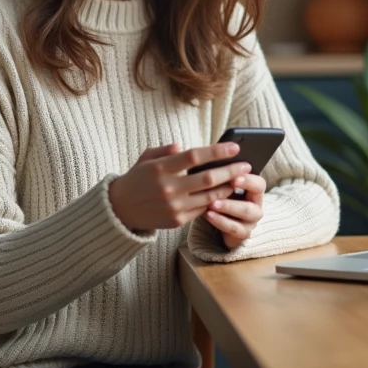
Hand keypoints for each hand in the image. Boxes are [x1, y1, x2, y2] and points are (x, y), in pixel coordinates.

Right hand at [108, 142, 250, 233]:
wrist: (120, 210)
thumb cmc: (136, 179)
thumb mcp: (146, 158)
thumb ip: (165, 150)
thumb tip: (183, 146)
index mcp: (160, 168)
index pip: (194, 157)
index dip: (217, 151)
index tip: (234, 147)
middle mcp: (168, 188)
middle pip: (208, 179)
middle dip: (231, 171)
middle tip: (246, 165)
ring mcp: (174, 206)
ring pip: (210, 197)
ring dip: (228, 188)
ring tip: (240, 179)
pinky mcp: (177, 220)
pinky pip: (202, 210)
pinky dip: (216, 202)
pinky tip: (225, 194)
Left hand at [205, 173, 265, 249]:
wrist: (223, 221)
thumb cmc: (224, 197)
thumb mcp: (225, 186)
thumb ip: (224, 177)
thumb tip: (212, 163)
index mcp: (255, 192)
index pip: (259, 184)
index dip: (248, 180)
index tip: (234, 177)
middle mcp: (256, 207)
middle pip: (252, 202)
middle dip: (236, 196)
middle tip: (223, 189)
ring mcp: (251, 222)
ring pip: (244, 215)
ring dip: (227, 207)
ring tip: (211, 203)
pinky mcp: (242, 234)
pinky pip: (233, 228)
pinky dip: (220, 221)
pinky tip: (207, 214)